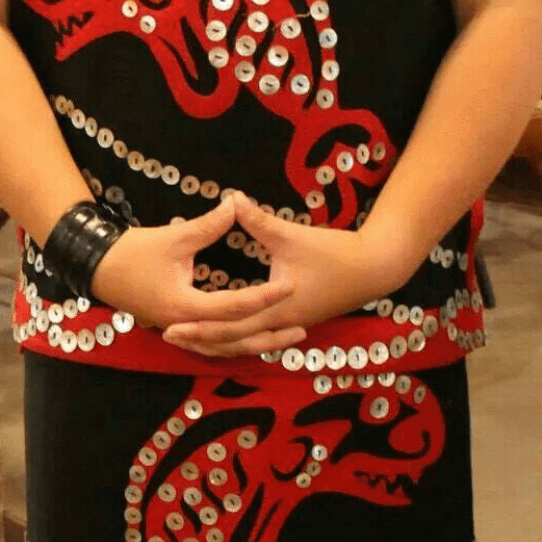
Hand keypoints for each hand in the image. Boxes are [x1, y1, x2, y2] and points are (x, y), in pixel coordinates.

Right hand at [89, 195, 300, 343]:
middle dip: (269, 335)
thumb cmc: (133, 252)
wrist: (97, 267)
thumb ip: (208, 226)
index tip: (291, 284)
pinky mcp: (178, 327)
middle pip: (235, 339)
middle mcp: (186, 326)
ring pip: (225, 346)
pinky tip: (253, 336)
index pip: (235, 306)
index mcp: (186, 306)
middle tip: (302, 328)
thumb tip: (236, 204)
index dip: (265, 296)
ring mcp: (181, 331)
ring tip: (286, 339)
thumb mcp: (174, 237)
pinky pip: (213, 342)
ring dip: (256, 343)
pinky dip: (235, 341)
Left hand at [161, 191, 406, 357]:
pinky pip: (260, 335)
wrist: (373, 269)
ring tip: (190, 336)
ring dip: (218, 341)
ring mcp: (288, 325)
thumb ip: (257, 220)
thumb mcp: (290, 235)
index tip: (171, 327)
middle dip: (200, 339)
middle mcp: (278, 324)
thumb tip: (230, 199)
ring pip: (246, 342)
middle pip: (232, 341)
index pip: (228, 326)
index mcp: (274, 308)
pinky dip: (239, 336)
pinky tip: (226, 329)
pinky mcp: (295, 320)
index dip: (199, 328)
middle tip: (168, 335)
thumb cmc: (333, 252)